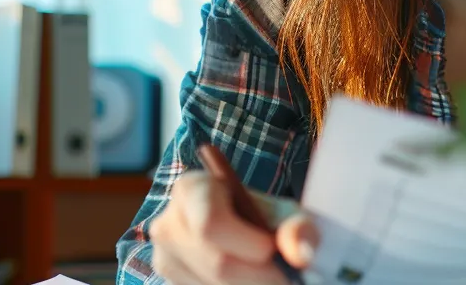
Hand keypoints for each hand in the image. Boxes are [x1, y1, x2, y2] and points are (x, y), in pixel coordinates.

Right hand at [149, 171, 319, 284]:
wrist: (244, 232)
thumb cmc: (263, 218)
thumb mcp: (285, 213)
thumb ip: (298, 227)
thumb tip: (300, 253)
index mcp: (191, 189)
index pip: (211, 224)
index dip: (249, 245)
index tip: (273, 251)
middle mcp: (168, 224)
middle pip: (217, 263)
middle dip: (260, 276)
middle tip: (285, 276)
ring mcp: (164, 258)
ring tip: (267, 274)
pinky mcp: (170, 282)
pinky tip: (247, 280)